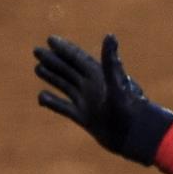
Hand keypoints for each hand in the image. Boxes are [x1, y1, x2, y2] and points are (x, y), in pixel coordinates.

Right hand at [33, 33, 172, 164]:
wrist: (136, 137)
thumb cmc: (130, 110)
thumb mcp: (117, 83)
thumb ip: (111, 61)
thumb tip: (110, 36)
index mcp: (101, 78)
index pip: (80, 59)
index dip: (66, 49)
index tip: (50, 39)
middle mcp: (94, 89)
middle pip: (70, 70)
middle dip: (54, 60)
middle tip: (37, 50)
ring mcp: (89, 104)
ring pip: (66, 86)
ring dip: (52, 77)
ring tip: (38, 67)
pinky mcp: (85, 120)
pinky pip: (64, 108)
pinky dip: (52, 102)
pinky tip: (41, 97)